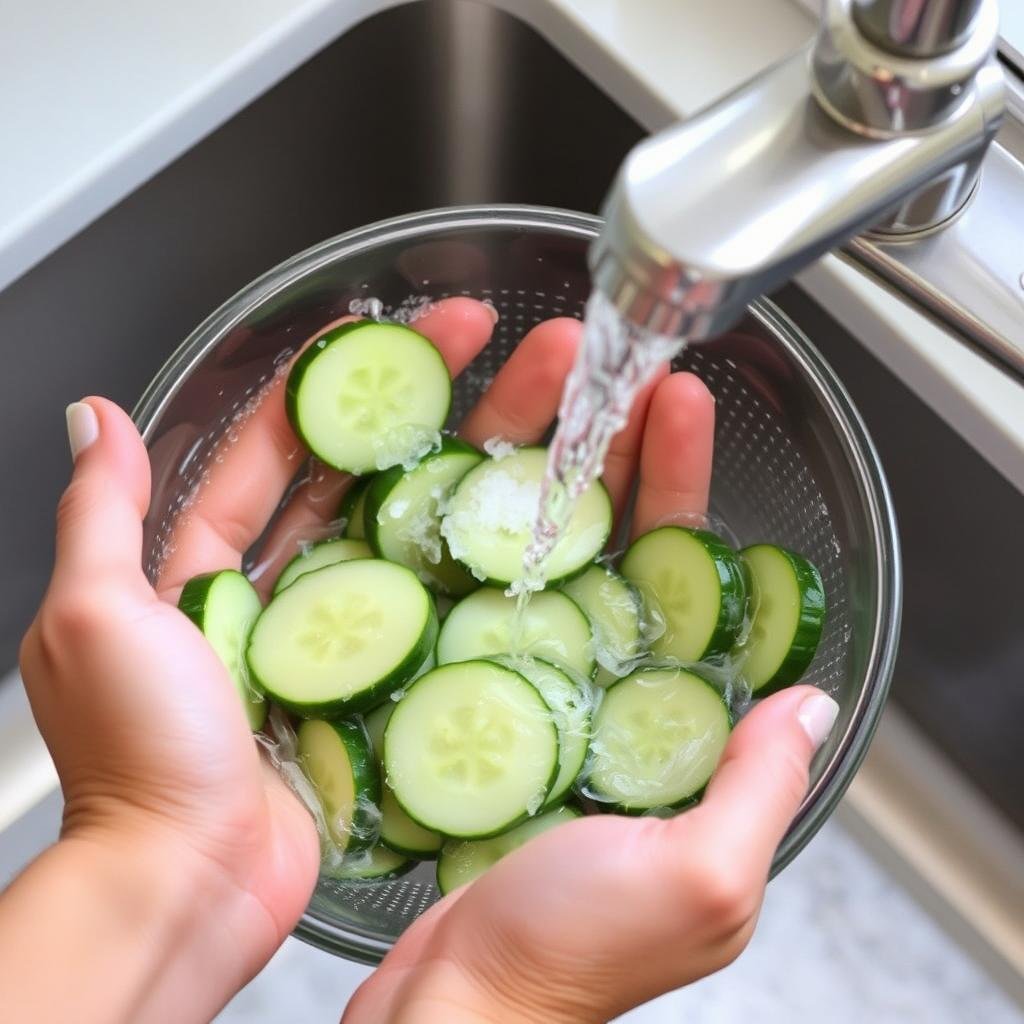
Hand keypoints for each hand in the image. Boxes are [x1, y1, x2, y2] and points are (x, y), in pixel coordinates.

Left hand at [6, 298, 537, 1020]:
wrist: (192, 884)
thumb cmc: (136, 755)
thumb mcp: (93, 616)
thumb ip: (101, 511)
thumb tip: (98, 414)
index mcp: (200, 562)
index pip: (271, 446)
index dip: (328, 383)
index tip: (385, 328)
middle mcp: (274, 591)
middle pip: (358, 476)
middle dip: (423, 404)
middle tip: (492, 345)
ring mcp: (333, 636)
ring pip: (405, 534)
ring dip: (462, 473)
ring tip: (535, 417)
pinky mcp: (375, 682)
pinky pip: (427, 611)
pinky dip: (468, 569)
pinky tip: (525, 529)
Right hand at [340, 312, 839, 1023]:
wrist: (451, 1005)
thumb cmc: (571, 956)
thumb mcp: (700, 880)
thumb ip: (759, 784)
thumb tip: (812, 704)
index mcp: (664, 726)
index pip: (685, 581)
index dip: (686, 493)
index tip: (684, 414)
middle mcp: (597, 698)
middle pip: (613, 548)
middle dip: (622, 456)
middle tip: (618, 376)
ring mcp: (522, 695)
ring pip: (539, 562)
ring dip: (545, 478)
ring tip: (544, 400)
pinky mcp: (455, 705)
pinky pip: (467, 610)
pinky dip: (468, 548)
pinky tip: (463, 489)